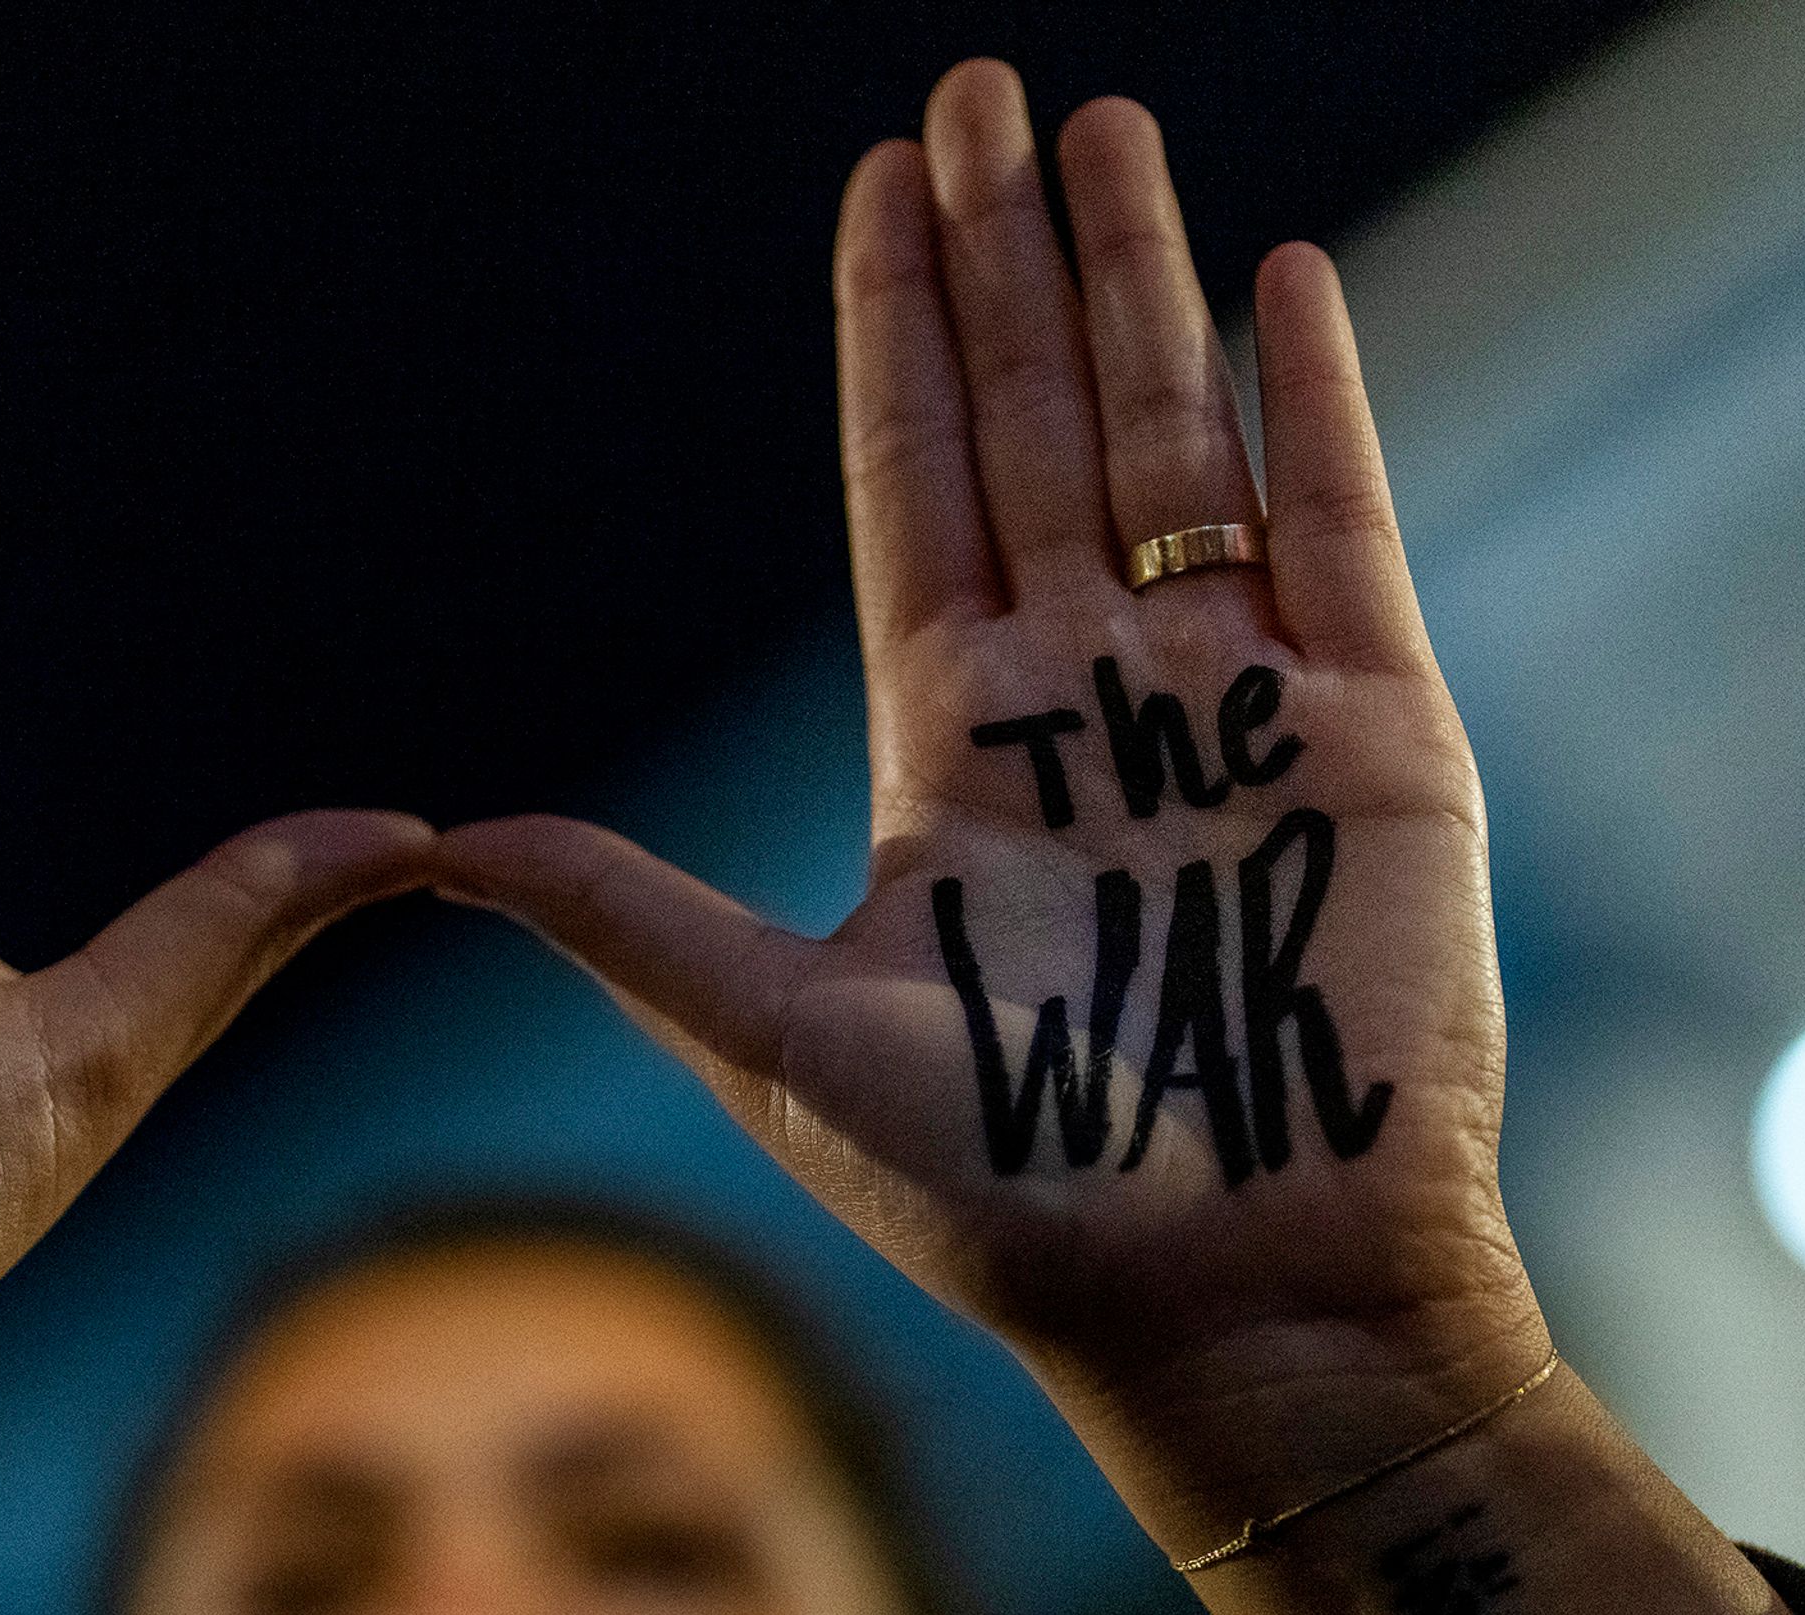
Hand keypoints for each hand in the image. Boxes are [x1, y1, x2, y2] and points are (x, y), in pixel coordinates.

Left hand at [446, 66, 1538, 1551]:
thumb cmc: (1007, 1200)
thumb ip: (622, 913)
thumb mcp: (775, 1036)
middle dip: (1007, 262)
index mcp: (951, 752)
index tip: (877, 188)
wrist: (1231, 1303)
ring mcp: (1235, 708)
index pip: (913, 490)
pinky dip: (1315, 401)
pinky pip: (1340, 524)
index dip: (896, 338)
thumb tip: (428, 841)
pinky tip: (1274, 275)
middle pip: (1038, 428)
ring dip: (1138, 283)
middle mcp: (1090, 704)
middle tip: (977, 92)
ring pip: (1178, 441)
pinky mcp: (1376, 734)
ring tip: (1100, 128)